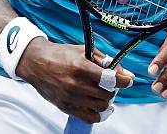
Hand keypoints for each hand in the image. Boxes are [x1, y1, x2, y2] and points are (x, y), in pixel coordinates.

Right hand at [16, 38, 133, 123]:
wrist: (37, 63)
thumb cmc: (60, 54)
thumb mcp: (83, 50)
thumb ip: (104, 60)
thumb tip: (124, 72)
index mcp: (80, 66)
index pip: (110, 78)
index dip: (124, 81)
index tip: (129, 80)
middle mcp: (75, 84)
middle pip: (107, 94)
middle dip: (114, 89)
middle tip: (111, 83)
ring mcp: (70, 98)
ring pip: (101, 106)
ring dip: (107, 100)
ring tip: (103, 91)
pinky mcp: (66, 107)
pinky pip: (90, 118)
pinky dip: (99, 114)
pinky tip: (100, 106)